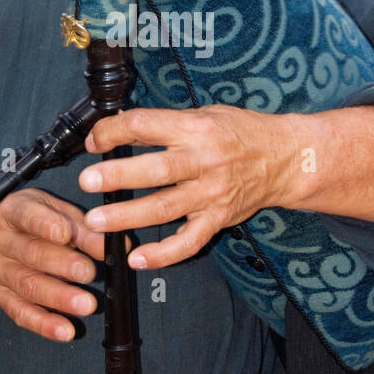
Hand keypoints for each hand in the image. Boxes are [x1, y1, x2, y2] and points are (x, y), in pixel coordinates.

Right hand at [0, 189, 105, 341]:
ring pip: (27, 285)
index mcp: (13, 211)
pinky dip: (44, 324)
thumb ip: (86, 229)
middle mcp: (0, 240)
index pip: (27, 216)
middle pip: (31, 254)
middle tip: (89, 273)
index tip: (66, 235)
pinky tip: (66, 331)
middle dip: (62, 265)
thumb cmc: (35, 220)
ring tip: (87, 305)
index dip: (46, 225)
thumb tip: (120, 247)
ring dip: (59, 298)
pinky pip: (20, 312)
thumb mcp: (56, 212)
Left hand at [79, 106, 291, 270]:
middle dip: (118, 176)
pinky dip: (164, 254)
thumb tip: (121, 128)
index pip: (145, 125)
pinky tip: (138, 259)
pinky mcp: (218, 219)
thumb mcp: (204, 114)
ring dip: (128, 216)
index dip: (113, 132)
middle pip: (155, 170)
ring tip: (97, 222)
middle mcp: (203, 161)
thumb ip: (166, 123)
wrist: (285, 158)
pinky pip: (189, 242)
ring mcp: (211, 193)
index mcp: (195, 128)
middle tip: (88, 181)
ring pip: (165, 207)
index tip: (94, 141)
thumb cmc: (241, 132)